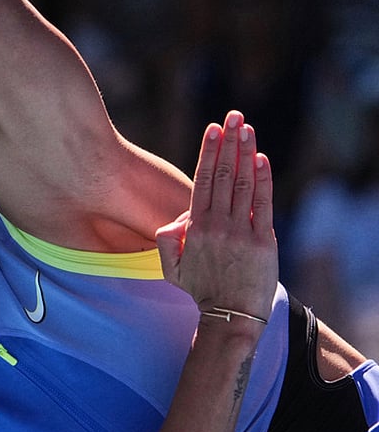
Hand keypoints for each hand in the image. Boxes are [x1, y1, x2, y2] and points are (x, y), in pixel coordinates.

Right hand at [156, 111, 277, 328]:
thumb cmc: (201, 290)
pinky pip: (262, 204)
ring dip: (245, 152)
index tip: (212, 128)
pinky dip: (263, 179)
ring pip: (243, 183)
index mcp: (196, 228)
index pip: (203, 180)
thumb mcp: (170, 269)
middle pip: (224, 174)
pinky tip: (261, 158)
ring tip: (247, 128)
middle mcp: (218, 225)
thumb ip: (167, 240)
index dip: (209, 151)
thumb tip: (175, 219)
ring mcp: (242, 231)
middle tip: (233, 116)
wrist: (232, 315)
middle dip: (228, 142)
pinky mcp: (264, 240)